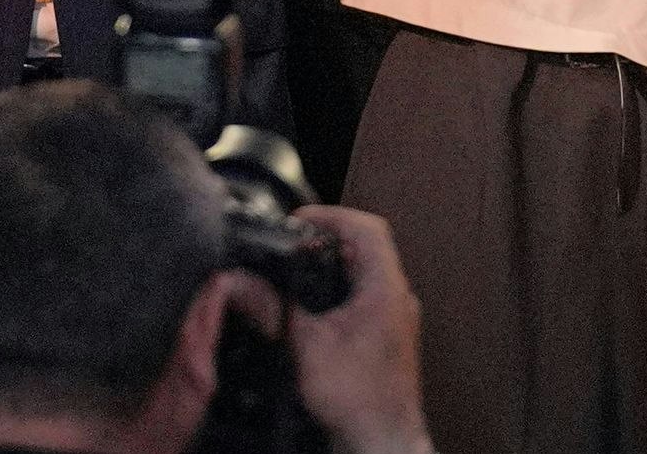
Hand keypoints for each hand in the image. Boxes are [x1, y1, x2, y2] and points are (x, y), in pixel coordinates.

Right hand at [286, 207, 433, 453]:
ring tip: (302, 269)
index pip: (368, 228)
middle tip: (297, 242)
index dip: (332, 215)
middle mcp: (397, 299)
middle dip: (328, 240)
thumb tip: (249, 288)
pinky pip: (366, 297)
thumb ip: (276, 311)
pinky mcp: (389, 335)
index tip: (303, 219)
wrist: (381, 440)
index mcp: (386, 290)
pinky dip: (340, 291)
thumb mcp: (306, 348)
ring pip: (367, 272)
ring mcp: (397, 317)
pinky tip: (317, 308)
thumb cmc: (361, 403)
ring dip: (334, 267)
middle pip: (367, 246)